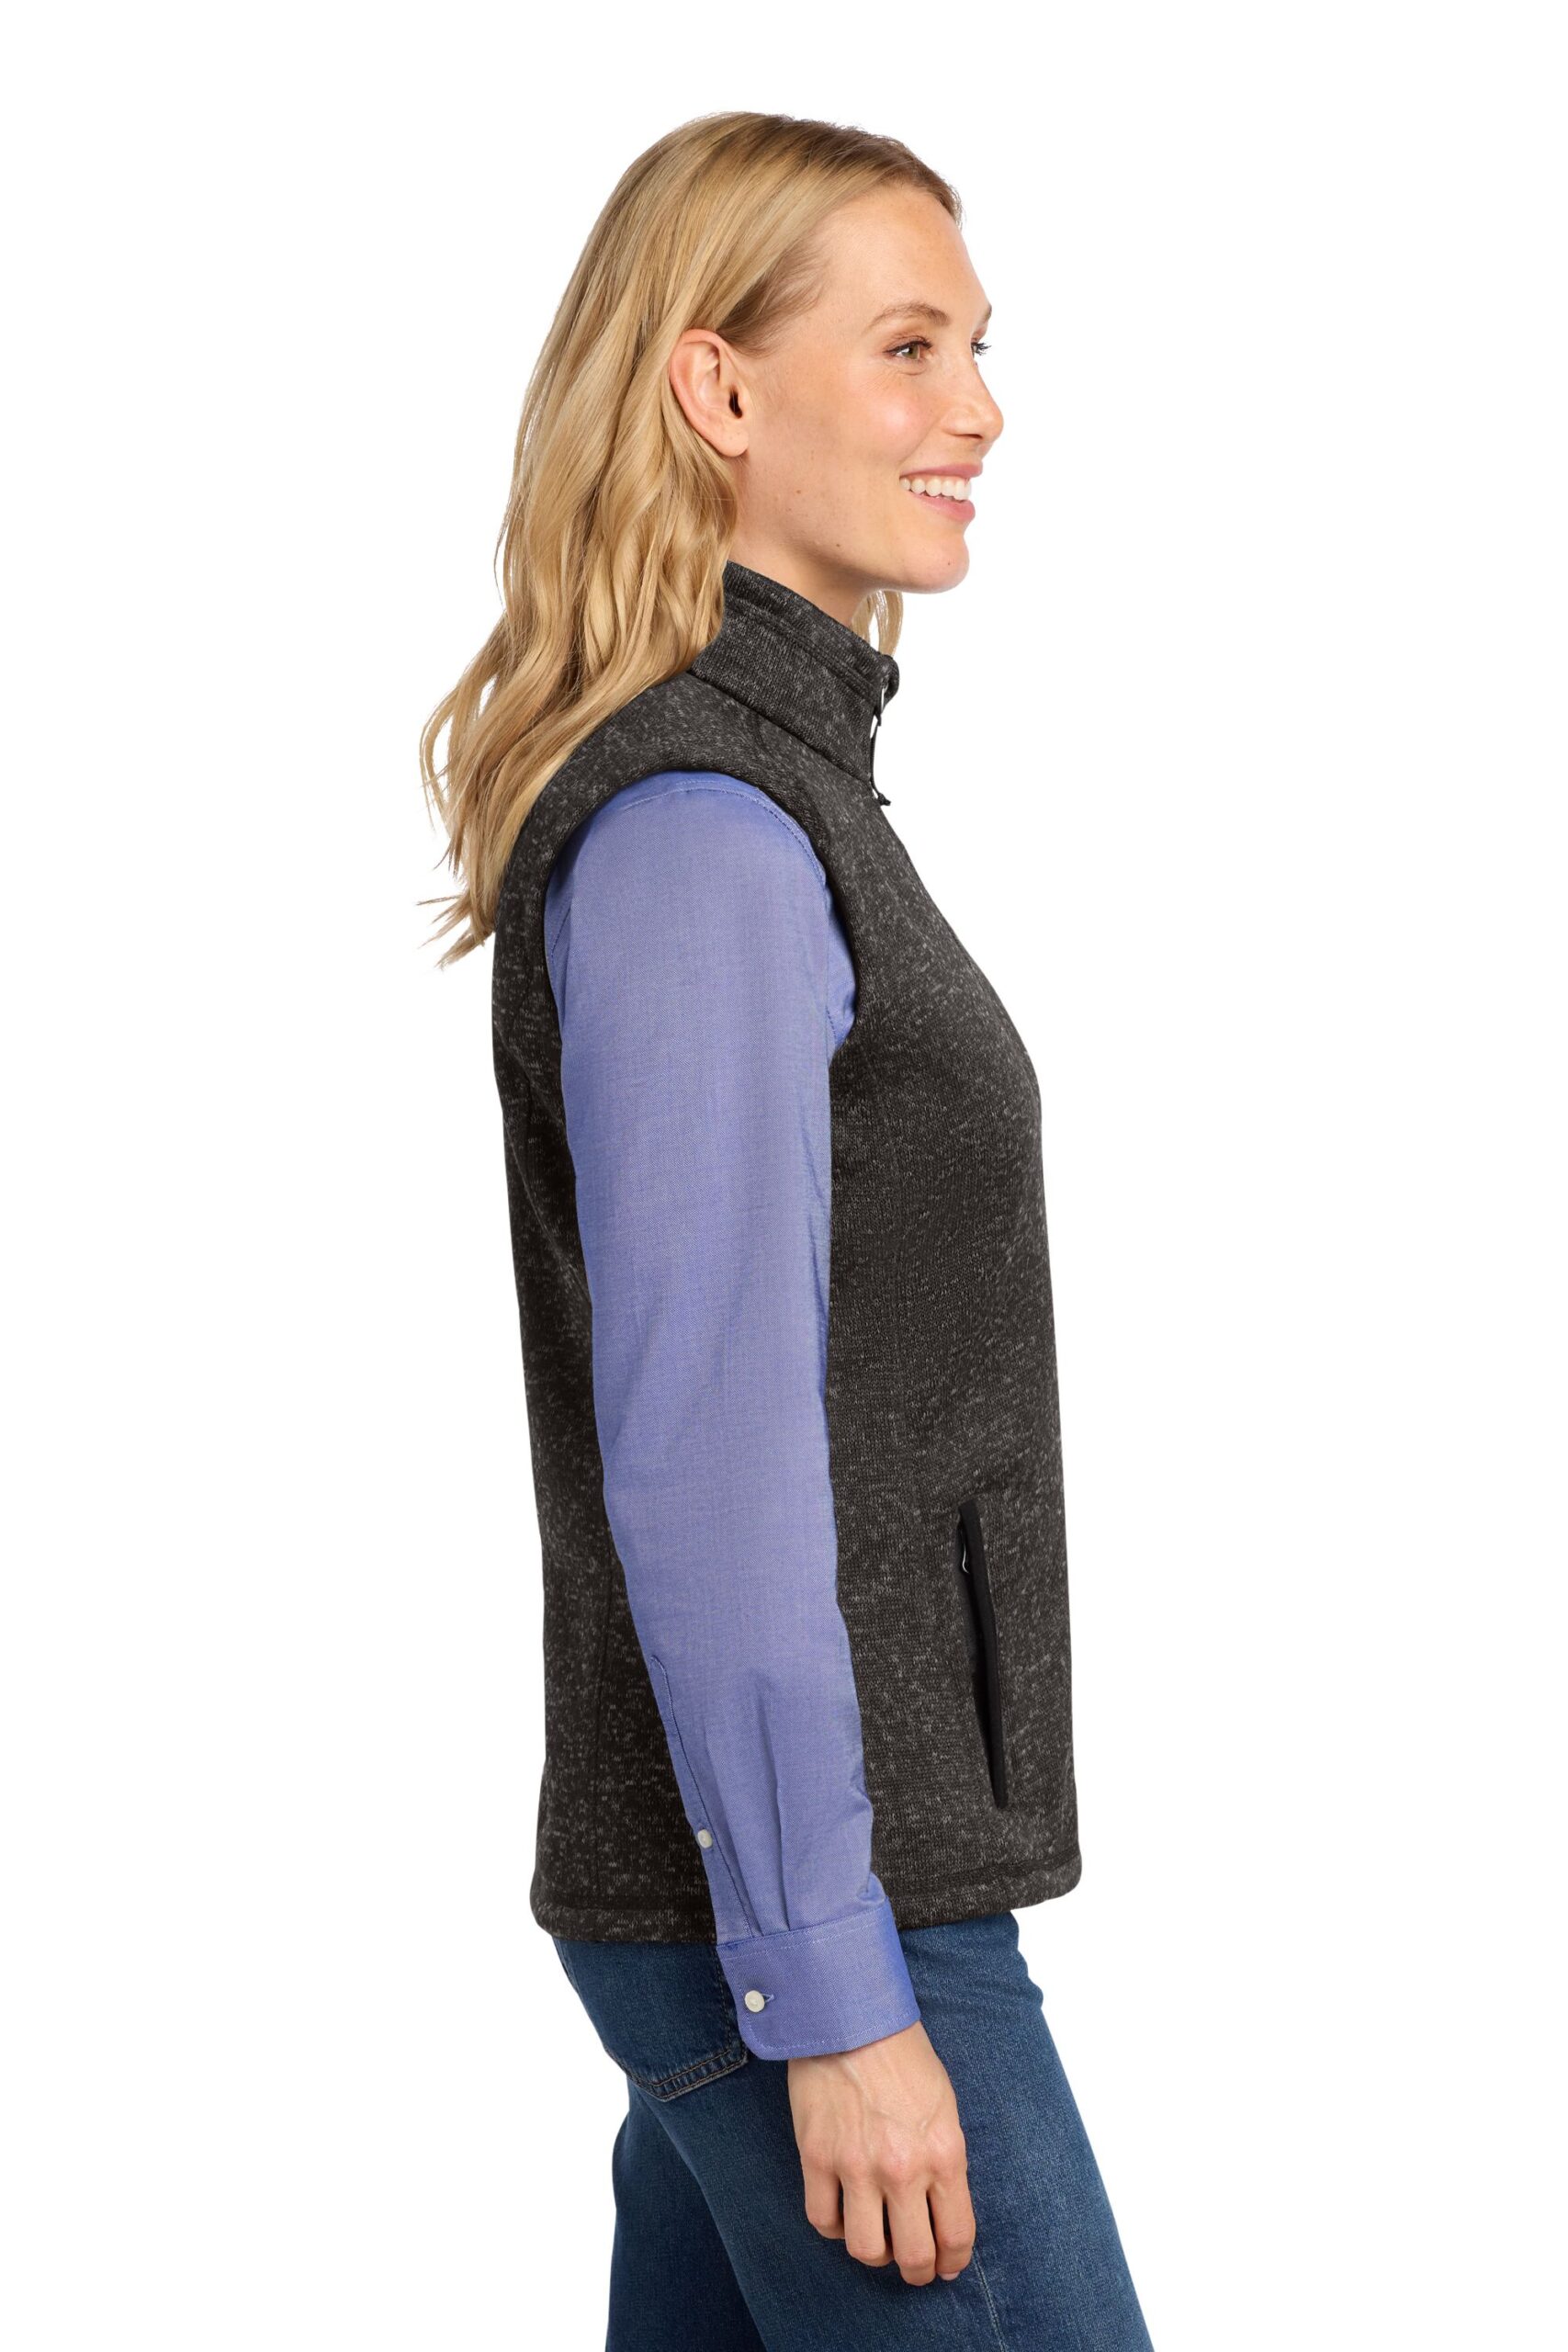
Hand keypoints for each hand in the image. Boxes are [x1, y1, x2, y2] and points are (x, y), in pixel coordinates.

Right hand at [787, 2019, 974, 2285]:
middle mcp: (903, 2169)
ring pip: (866, 2250)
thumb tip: (941, 2211)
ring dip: (875, 2254)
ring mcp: (856, 2166)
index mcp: (945, 2154)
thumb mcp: (945, 2107)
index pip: (956, 2235)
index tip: (946, 2266)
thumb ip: (945, 2162)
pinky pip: (823, 2221)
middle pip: (914, 2255)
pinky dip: (834, 2226)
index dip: (952, 2262)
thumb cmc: (904, 2057)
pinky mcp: (816, 2157)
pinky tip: (842, 2212)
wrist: (851, 2016)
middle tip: (914, 2267)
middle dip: (918, 2271)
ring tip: (877, 2238)